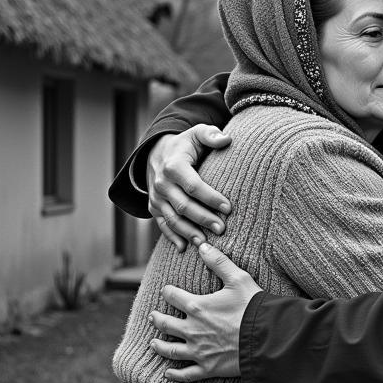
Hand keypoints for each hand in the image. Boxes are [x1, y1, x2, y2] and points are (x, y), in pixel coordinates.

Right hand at [148, 125, 231, 250]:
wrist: (156, 152)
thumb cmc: (185, 145)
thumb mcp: (196, 134)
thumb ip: (211, 134)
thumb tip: (227, 140)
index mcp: (174, 166)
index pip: (193, 186)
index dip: (211, 198)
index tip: (228, 208)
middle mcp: (161, 183)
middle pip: (183, 206)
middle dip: (203, 219)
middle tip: (222, 229)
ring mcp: (156, 197)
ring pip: (172, 219)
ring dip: (189, 233)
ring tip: (206, 244)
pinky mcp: (153, 207)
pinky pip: (162, 225)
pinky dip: (172, 237)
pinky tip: (184, 248)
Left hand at [149, 242, 261, 381]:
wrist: (268, 338)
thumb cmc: (254, 307)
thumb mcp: (238, 279)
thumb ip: (219, 262)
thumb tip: (202, 246)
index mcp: (197, 307)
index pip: (173, 296)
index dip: (168, 292)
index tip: (167, 291)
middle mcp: (192, 330)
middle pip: (165, 324)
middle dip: (157, 319)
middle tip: (152, 317)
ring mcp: (198, 351)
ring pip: (170, 350)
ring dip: (160, 345)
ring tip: (154, 342)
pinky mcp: (208, 368)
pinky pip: (186, 374)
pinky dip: (175, 375)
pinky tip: (168, 374)